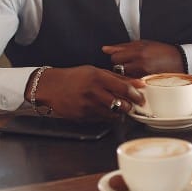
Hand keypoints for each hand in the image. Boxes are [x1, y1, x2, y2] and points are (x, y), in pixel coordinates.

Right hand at [28, 65, 144, 120]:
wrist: (51, 87)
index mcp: (97, 77)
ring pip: (113, 115)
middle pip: (121, 104)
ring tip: (118, 107)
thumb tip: (137, 83)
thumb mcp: (95, 71)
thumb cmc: (74, 77)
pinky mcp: (83, 116)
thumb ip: (117, 77)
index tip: (141, 98)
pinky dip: (106, 116)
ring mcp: (87, 106)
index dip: (136, 95)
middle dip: (129, 106)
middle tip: (131, 104)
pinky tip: (104, 109)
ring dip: (119, 113)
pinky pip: (101, 119)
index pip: (124, 88)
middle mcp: (93, 92)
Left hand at [101, 40, 183, 76]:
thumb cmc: (162, 51)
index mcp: (139, 51)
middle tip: (129, 65)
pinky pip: (132, 83)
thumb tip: (105, 49)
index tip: (122, 57)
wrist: (180, 61)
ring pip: (124, 77)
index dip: (117, 57)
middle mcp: (140, 63)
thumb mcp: (143, 44)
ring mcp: (144, 75)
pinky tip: (139, 77)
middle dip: (120, 66)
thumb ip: (122, 47)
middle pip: (117, 68)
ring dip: (126, 75)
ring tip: (135, 71)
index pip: (115, 57)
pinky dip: (133, 81)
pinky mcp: (147, 83)